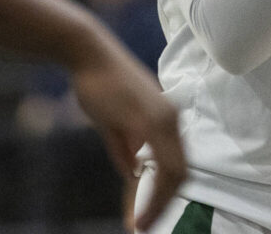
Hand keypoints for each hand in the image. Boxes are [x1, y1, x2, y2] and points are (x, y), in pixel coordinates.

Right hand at [71, 36, 184, 231]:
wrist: (88, 53)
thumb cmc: (98, 83)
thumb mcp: (113, 122)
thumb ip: (125, 148)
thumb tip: (133, 172)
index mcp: (166, 118)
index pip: (178, 163)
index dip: (167, 193)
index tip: (150, 214)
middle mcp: (171, 118)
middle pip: (182, 173)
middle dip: (165, 205)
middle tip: (144, 226)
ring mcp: (163, 118)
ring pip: (175, 173)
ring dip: (159, 204)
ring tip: (141, 225)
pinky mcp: (149, 120)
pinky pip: (160, 166)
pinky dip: (152, 193)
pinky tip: (138, 211)